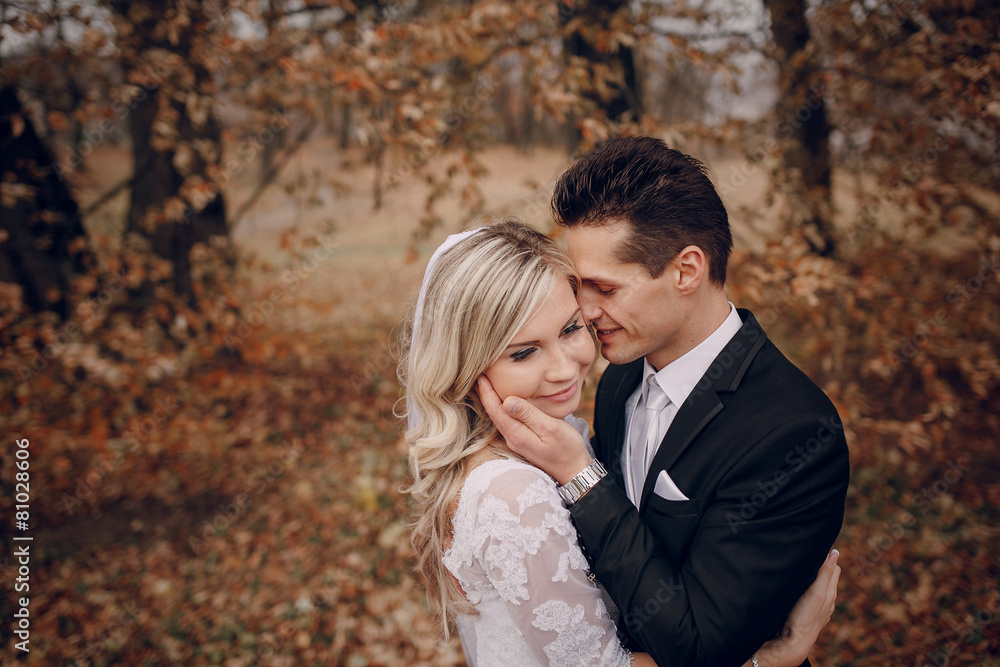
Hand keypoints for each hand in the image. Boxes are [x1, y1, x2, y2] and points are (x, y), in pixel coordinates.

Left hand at [476, 376, 592, 483]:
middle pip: (493, 414)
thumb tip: (507, 401)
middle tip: (478, 375)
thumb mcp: (551, 428)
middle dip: (485, 394)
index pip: (496, 410)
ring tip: (487, 385)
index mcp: (517, 434)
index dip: (487, 392)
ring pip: (499, 418)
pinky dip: (502, 409)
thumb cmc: (567, 449)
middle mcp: (512, 439)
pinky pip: (507, 422)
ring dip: (492, 401)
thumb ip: (529, 415)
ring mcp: (517, 441)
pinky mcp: (523, 441)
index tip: (480, 376)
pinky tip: (503, 401)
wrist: (575, 472)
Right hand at [752, 549, 840, 666]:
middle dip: (821, 566)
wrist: (792, 642)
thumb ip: (825, 573)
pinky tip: (798, 589)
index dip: (828, 557)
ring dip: (812, 578)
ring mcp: (817, 609)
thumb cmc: (804, 617)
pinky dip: (806, 590)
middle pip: (826, 577)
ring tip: (803, 568)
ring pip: (817, 588)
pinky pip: (808, 597)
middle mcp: (826, 601)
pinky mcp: (806, 614)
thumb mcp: (817, 592)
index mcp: (830, 592)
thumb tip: (835, 552)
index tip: (817, 546)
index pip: (834, 568)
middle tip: (809, 554)